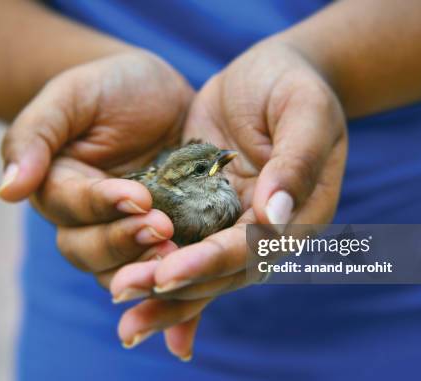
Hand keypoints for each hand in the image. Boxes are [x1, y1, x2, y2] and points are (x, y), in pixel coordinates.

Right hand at [0, 50, 200, 350]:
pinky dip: (176, 288)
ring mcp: (126, 234)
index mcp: (60, 188)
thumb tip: (7, 190)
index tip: (137, 197)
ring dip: (148, 271)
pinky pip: (164, 270)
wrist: (152, 92)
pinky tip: (195, 296)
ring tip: (182, 258)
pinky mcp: (165, 237)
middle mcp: (88, 221)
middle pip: (91, 252)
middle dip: (124, 244)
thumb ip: (35, 135)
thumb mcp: (70, 95)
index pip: (73, 209)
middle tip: (162, 230)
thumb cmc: (107, 87)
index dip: (102, 207)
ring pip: (122, 272)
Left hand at [112, 38, 347, 357]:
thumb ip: (296, 162)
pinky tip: (119, 277)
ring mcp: (229, 223)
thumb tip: (273, 217)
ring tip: (115, 296)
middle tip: (121, 292)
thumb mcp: (305, 111)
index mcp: (297, 217)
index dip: (209, 263)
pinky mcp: (201, 209)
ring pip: (194, 264)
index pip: (250, 249)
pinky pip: (177, 241)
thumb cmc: (295, 86)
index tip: (166, 273)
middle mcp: (263, 232)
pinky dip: (153, 261)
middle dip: (171, 285)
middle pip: (218, 272)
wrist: (270, 75)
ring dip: (156, 285)